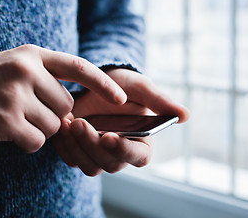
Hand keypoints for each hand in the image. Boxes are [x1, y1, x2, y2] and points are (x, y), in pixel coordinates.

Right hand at [0, 44, 126, 152]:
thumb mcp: (19, 66)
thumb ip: (48, 78)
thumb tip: (75, 109)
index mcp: (32, 54)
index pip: (78, 66)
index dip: (102, 84)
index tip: (121, 98)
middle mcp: (26, 71)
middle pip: (66, 106)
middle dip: (54, 114)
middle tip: (29, 108)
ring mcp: (15, 96)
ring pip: (53, 126)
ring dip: (39, 128)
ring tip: (15, 117)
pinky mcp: (6, 121)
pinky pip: (36, 142)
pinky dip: (27, 142)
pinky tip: (9, 131)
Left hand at [53, 68, 188, 175]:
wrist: (95, 81)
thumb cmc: (122, 84)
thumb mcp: (140, 87)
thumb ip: (159, 101)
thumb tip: (186, 115)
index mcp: (141, 142)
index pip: (139, 157)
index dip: (125, 151)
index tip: (109, 137)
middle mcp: (120, 153)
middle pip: (110, 164)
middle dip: (93, 146)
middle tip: (81, 123)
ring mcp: (98, 155)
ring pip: (89, 166)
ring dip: (77, 147)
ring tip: (68, 123)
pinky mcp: (79, 151)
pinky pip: (71, 158)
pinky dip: (65, 145)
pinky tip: (61, 126)